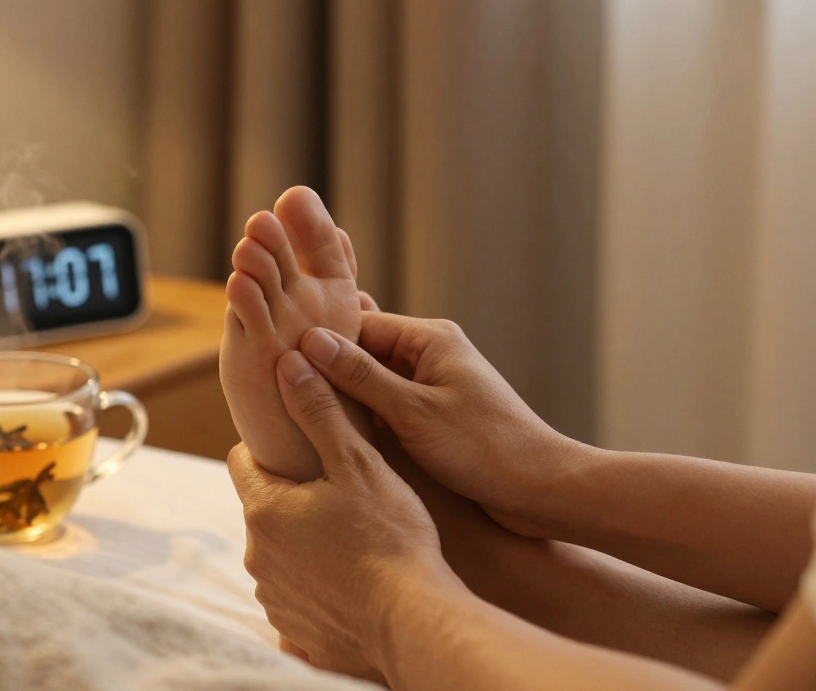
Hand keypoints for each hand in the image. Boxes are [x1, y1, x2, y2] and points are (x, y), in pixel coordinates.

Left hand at [228, 350, 456, 681]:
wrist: (412, 623)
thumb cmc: (390, 539)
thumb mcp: (358, 464)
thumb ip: (319, 412)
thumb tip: (288, 363)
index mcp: (264, 509)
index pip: (243, 460)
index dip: (273, 448)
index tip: (304, 446)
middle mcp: (257, 555)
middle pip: (264, 507)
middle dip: (293, 497)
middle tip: (340, 492)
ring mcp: (274, 595)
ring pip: (280, 551)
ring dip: (304, 541)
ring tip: (351, 536)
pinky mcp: (294, 627)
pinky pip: (297, 592)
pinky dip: (317, 581)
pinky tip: (352, 576)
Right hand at [296, 312, 589, 535]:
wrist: (542, 490)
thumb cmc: (485, 449)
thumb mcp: (413, 412)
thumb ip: (360, 377)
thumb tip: (308, 342)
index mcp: (428, 339)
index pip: (356, 325)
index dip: (316, 343)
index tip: (274, 359)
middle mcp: (430, 354)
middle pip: (361, 352)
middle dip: (324, 371)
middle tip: (275, 388)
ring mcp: (432, 386)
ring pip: (370, 383)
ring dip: (342, 398)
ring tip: (295, 414)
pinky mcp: (433, 416)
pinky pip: (386, 407)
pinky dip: (362, 419)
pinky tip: (332, 437)